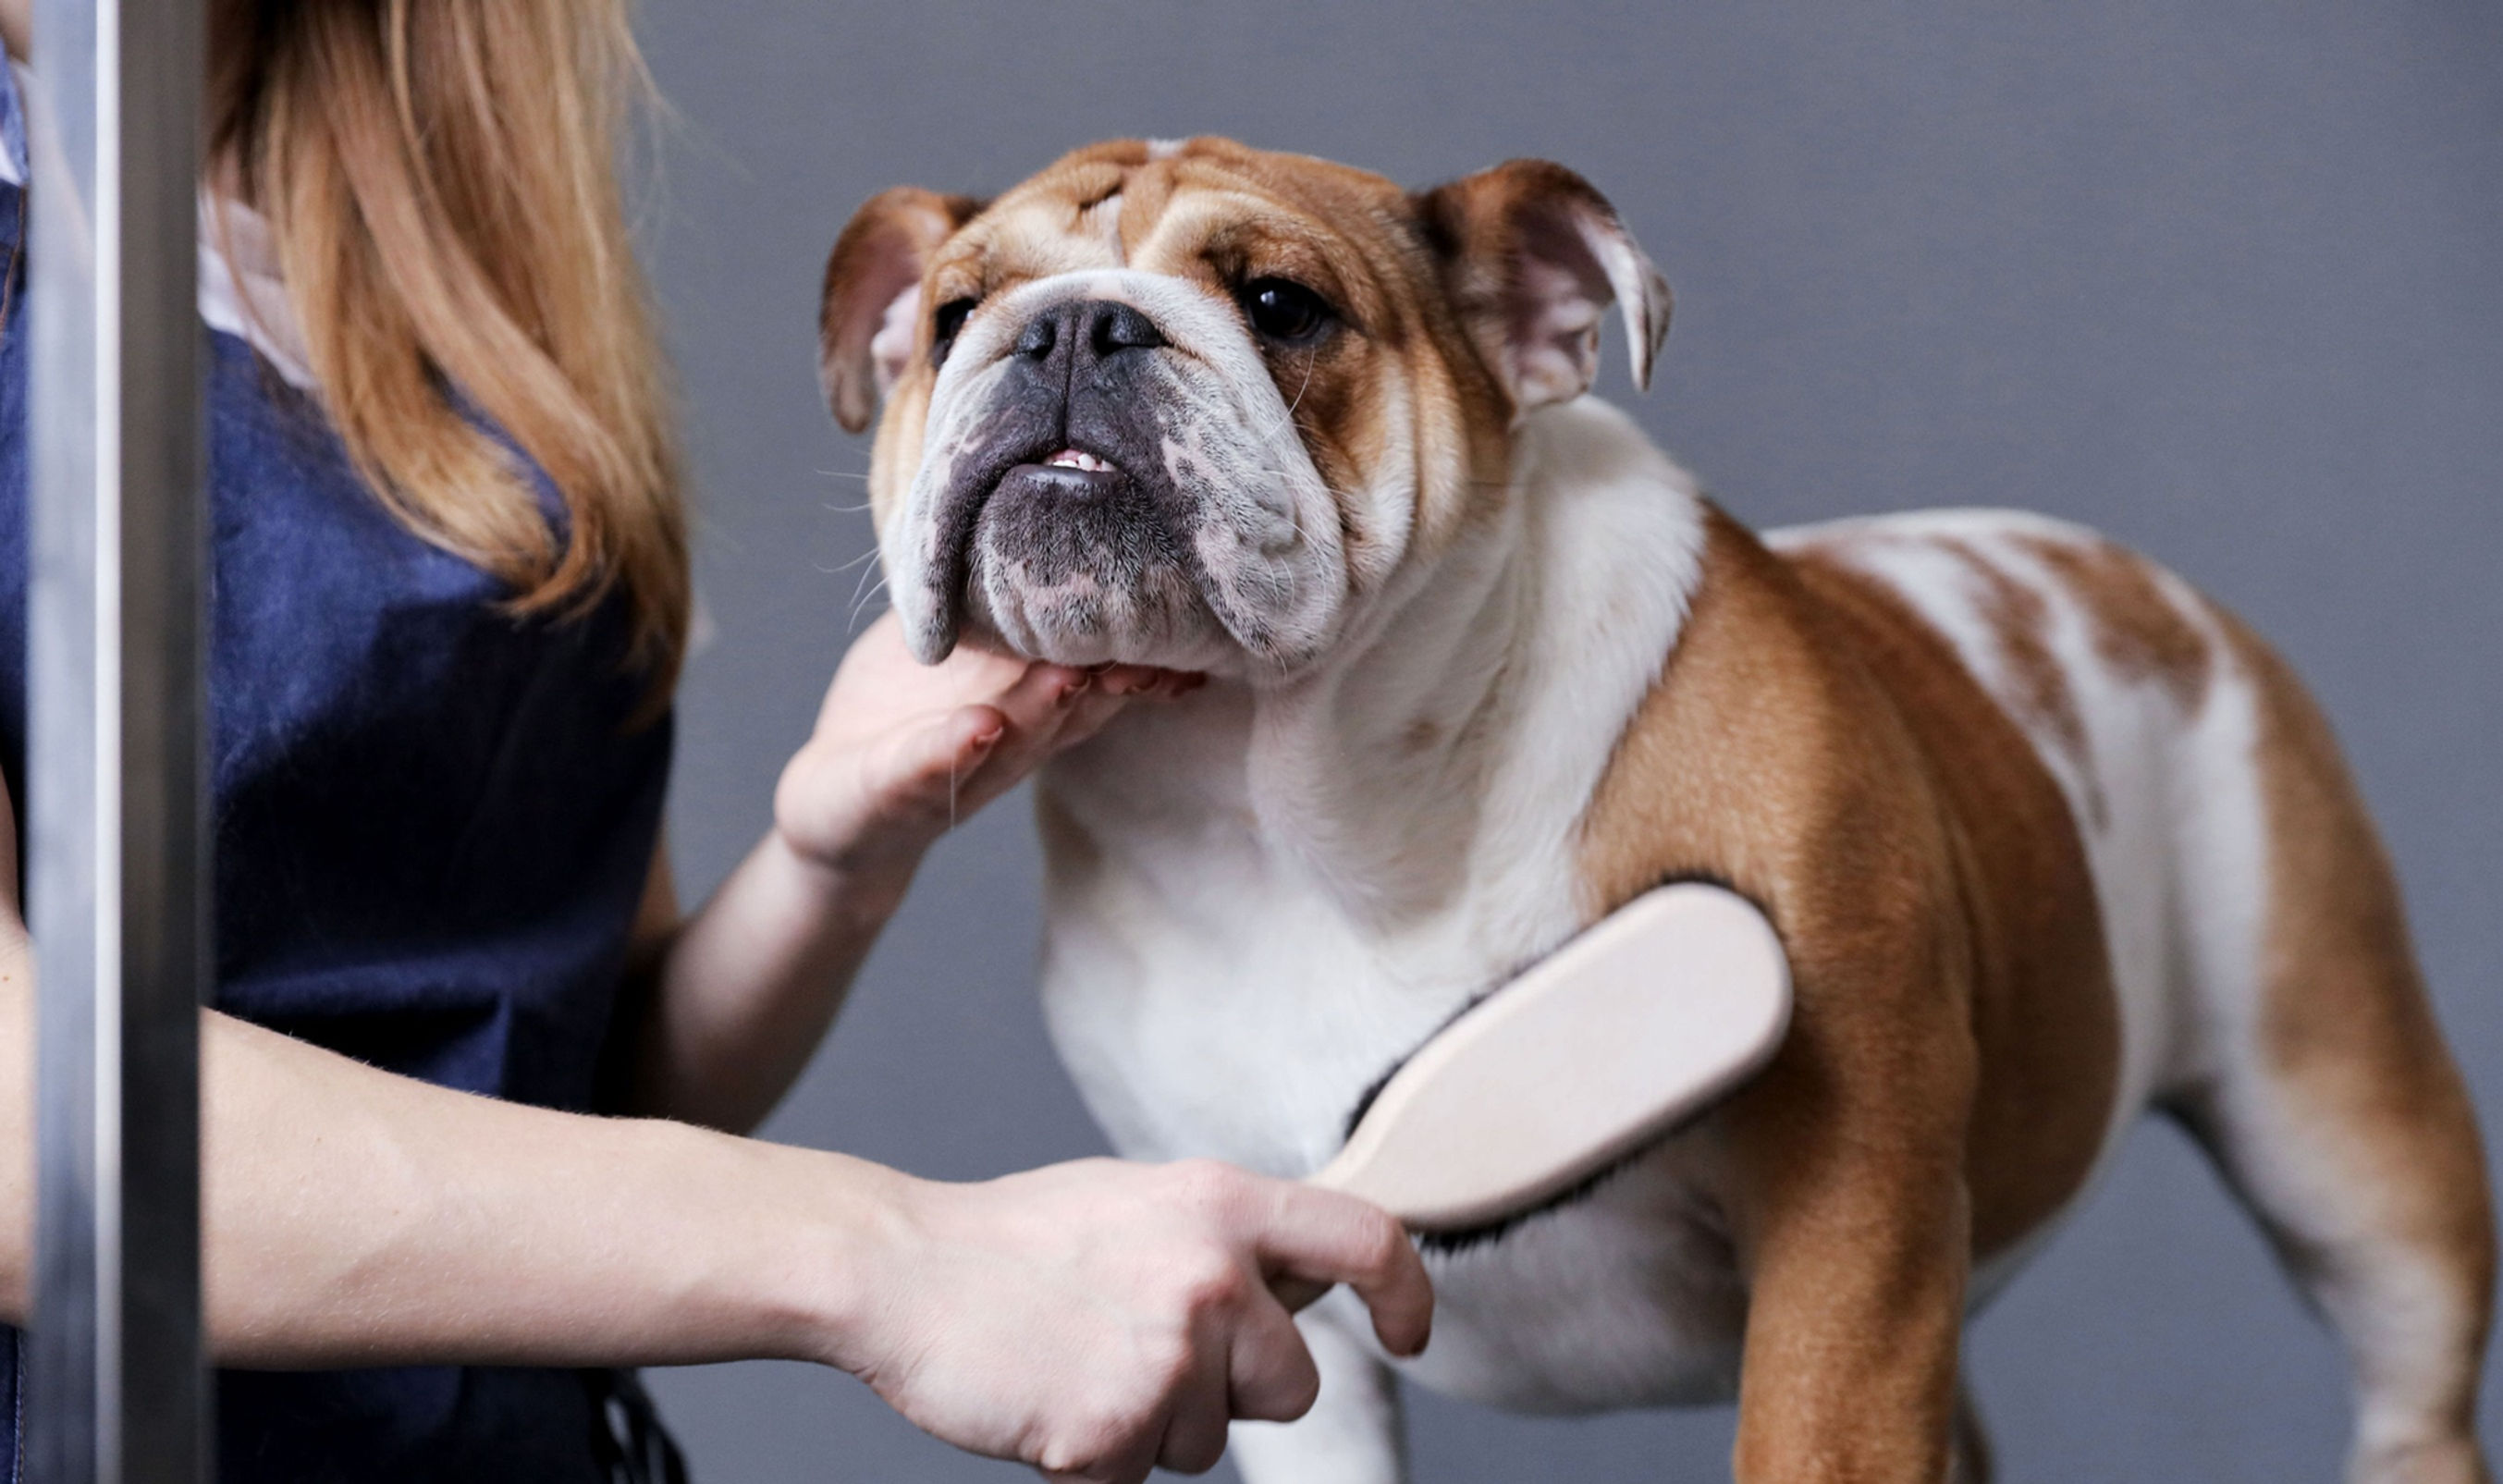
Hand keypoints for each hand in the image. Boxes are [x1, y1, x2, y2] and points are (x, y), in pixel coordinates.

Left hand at [773, 610, 1199, 887]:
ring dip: (1043, 710)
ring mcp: (953, 767)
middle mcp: (1008, 737)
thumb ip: (992, 593)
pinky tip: (975, 727)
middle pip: (1070, 710)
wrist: (834, 808)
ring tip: (1068, 678)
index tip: (1186, 626)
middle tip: (1146, 652)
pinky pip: (922, 770)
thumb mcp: (954, 646)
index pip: (1097, 676)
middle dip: (1108, 681)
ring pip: (1011, 739)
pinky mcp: (890, 790)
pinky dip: (949, 752)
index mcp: (1027, 699)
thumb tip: (1038, 503)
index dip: (1143, 657)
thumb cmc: (904, 714)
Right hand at [837, 1159, 1432, 1482]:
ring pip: (1212, 1441)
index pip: (1366, 1239)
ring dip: (1155, 1425)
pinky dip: (1098, 1458)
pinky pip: (1141, 1477)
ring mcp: (1165, 1356)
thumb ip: (1229, 1235)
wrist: (901, 1271)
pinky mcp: (1113, 1431)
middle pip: (1294, 1384)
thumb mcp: (1143, 1199)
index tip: (1408, 1337)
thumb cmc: (1020, 1240)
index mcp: (1221, 1203)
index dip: (1405, 1294)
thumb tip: (1314, 1281)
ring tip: (1080, 1362)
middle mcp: (1211, 1275)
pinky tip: (1050, 1399)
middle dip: (1234, 1391)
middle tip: (1142, 1351)